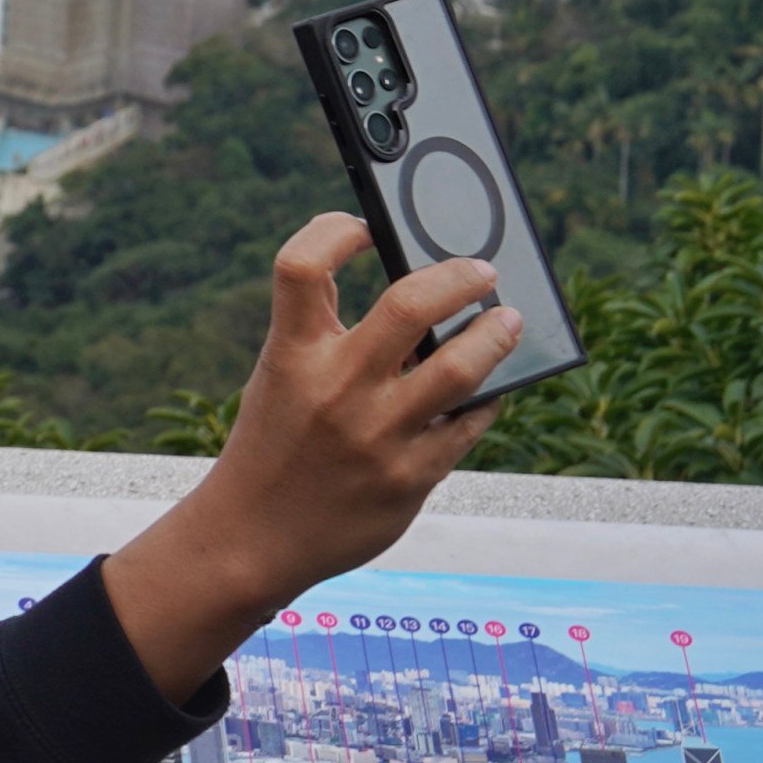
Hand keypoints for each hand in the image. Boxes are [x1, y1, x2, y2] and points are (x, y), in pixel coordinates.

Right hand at [102, 216, 513, 702]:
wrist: (254, 537)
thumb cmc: (274, 443)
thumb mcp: (281, 377)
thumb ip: (326, 333)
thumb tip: (411, 291)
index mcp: (292, 356)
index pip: (302, 265)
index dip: (335, 229)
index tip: (367, 226)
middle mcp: (337, 390)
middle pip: (409, 303)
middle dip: (459, 276)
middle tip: (481, 271)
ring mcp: (379, 435)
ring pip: (461, 367)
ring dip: (495, 334)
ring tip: (507, 321)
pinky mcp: (412, 477)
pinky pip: (469, 422)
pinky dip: (485, 398)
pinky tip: (488, 388)